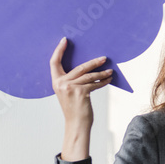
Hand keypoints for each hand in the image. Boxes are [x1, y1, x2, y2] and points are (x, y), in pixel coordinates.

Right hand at [50, 37, 112, 160]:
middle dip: (93, 62)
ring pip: (89, 75)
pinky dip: (103, 81)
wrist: (76, 124)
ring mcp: (70, 87)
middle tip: (104, 58)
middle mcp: (61, 83)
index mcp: (56, 81)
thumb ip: (71, 81)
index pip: (54, 62)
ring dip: (102, 73)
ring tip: (110, 71)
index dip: (58, 50)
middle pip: (79, 67)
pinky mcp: (80, 92)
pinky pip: (94, 83)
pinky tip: (109, 79)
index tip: (65, 40)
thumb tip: (87, 68)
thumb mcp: (68, 92)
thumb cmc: (74, 108)